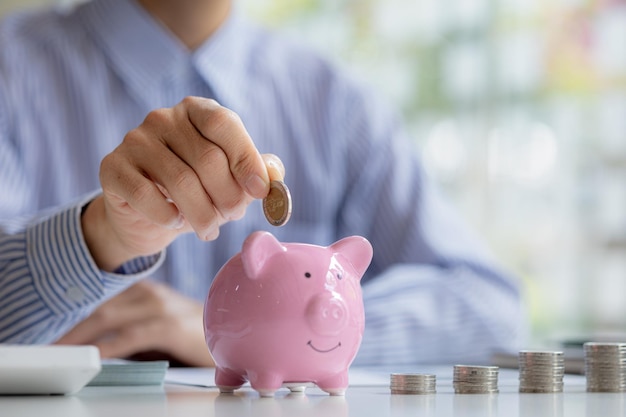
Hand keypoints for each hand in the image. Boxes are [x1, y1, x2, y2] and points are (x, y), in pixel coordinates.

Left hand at [55, 280, 214, 366]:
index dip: (71, 313)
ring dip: (78, 336)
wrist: (235, 330)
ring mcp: (158, 306)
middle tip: (46, 344)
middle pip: (97, 306)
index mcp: (142, 289)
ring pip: (107, 317)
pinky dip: (106, 347)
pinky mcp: (168, 325)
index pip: (98, 298)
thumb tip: (93, 343)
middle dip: (67, 326)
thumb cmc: (191, 332)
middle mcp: (148, 292)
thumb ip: (127, 325)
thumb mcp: (156, 322)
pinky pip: (129, 336)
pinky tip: (93, 357)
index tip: (49, 330)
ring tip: (58, 351)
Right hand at [83, 97, 282, 270]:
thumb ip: (254, 171)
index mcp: (196, 111)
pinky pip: (146, 195)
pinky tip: (175, 221)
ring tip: (210, 229)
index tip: (260, 191)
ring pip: (181, 181)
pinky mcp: (112, 166)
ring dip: (203, 215)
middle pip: (207, 158)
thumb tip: (274, 173)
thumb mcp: (229, 179)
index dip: (245, 158)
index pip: (223, 123)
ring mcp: (134, 139)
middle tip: (231, 217)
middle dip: (228, 197)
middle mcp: (163, 118)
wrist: (144, 214)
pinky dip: (168, 216)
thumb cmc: (195, 191)